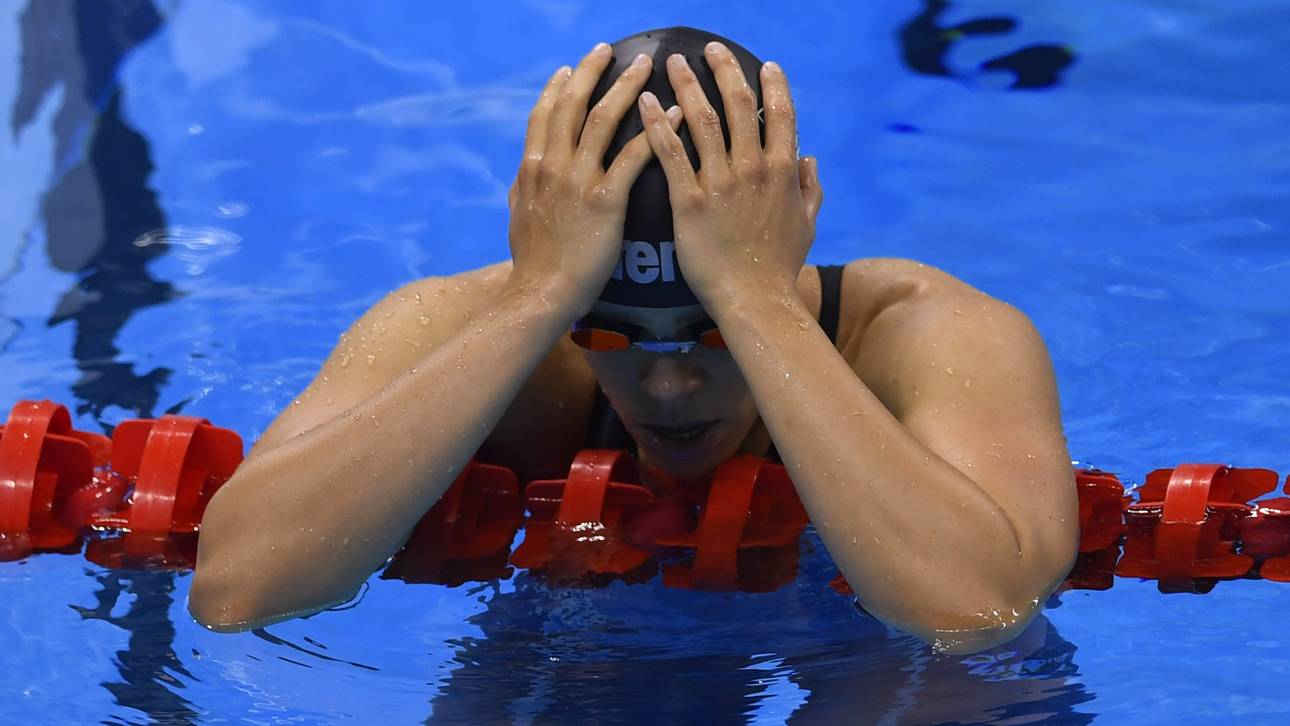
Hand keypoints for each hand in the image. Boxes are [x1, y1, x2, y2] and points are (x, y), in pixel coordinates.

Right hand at [507, 44, 682, 311]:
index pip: (544, 115)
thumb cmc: (534, 263)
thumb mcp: (519, 217)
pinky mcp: (604, 201)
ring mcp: (578, 182)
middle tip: (610, 50)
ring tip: (646, 66)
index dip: (557, 88)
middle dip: (592, 73)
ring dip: (626, 88)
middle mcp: (553, 167)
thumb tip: (525, 170)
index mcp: (532, 168)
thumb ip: (525, 188)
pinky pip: (633, 157)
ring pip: (603, 120)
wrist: (541, 293)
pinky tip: (674, 114)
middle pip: (573, 106)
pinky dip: (655, 132)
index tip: (570, 68)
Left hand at [638, 43, 822, 308]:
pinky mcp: (690, 202)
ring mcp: (721, 183)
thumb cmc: (779, 268)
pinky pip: (671, 154)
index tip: (765, 65)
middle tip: (709, 49)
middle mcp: (754, 169)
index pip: (782, 115)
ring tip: (673, 62)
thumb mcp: (807, 226)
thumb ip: (811, 189)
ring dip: (687, 85)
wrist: (754, 300)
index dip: (774, 86)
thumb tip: (811, 160)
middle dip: (724, 70)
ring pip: (703, 120)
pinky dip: (656, 124)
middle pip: (739, 104)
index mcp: (783, 172)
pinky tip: (644, 102)